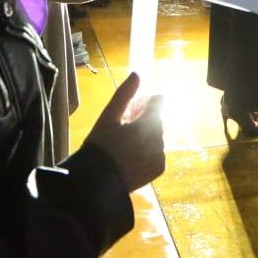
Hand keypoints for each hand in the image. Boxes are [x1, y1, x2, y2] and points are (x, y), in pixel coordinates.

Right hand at [83, 73, 164, 192]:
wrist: (96, 183)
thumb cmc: (99, 146)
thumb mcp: (108, 117)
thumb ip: (124, 95)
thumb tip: (137, 74)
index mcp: (146, 125)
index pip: (157, 103)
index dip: (145, 102)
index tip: (131, 109)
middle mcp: (158, 140)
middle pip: (156, 121)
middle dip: (144, 120)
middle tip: (124, 125)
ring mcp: (160, 155)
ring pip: (157, 136)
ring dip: (146, 135)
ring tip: (124, 142)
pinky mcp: (159, 168)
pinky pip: (156, 152)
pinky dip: (147, 150)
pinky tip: (130, 154)